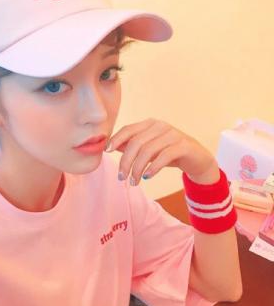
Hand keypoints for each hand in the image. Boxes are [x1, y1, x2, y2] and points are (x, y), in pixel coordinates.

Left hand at [105, 118, 219, 184]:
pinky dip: (153, 168)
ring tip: (134, 181)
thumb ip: (132, 146)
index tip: (107, 151)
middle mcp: (160, 126)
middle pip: (136, 142)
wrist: (198, 159)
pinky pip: (164, 156)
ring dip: (137, 168)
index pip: (128, 129)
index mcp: (150, 124)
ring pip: (148, 151)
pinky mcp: (184, 146)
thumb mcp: (148, 150)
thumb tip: (111, 146)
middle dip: (126, 161)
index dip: (116, 139)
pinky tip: (146, 177)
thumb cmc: (168, 153)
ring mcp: (173, 134)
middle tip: (121, 177)